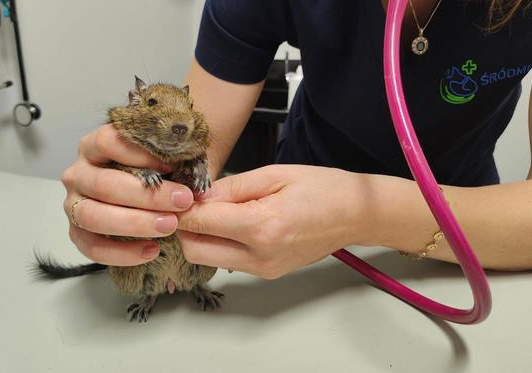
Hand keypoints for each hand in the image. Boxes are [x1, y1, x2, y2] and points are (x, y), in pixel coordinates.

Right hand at [61, 125, 194, 265]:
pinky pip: (92, 247)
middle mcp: (78, 173)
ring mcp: (74, 204)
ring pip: (93, 216)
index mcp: (94, 146)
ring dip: (133, 223)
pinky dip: (121, 252)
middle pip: (104, 184)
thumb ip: (172, 157)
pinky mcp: (78, 232)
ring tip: (168, 226)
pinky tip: (152, 250)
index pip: (108, 142)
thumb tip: (192, 172)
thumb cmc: (158, 172)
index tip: (172, 165)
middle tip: (182, 201)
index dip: (139, 154)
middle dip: (146, 196)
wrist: (149, 197)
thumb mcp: (165, 157)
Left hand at [176, 165, 375, 278]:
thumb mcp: (274, 174)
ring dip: (200, 236)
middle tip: (190, 202)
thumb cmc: (322, 188)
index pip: (200, 222)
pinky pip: (228, 260)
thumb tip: (198, 195)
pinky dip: (219, 243)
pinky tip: (231, 222)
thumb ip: (232, 186)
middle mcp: (259, 255)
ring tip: (212, 210)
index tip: (175, 193)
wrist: (356, 214)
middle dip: (183, 227)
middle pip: (194, 250)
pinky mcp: (267, 273)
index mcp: (262, 226)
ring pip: (207, 259)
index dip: (180, 207)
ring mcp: (263, 269)